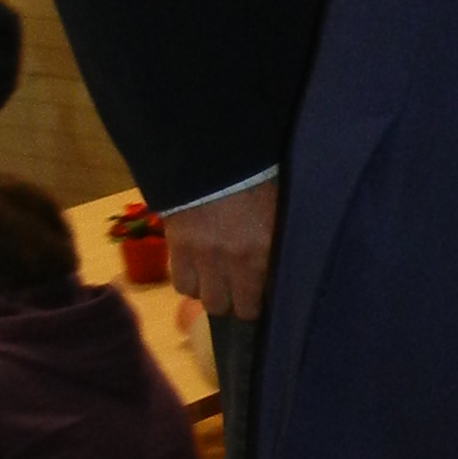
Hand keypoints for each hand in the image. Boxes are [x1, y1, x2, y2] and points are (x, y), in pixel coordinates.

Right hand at [163, 176, 278, 320]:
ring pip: (206, 300)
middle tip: (239, 292)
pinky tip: (197, 270)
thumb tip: (280, 261)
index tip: (262, 296)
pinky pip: (182, 283)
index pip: (264, 297)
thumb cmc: (254, 174)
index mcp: (264, 248)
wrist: (210, 151)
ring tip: (216, 280)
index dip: (261, 301)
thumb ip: (276, 237)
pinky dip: (190, 281)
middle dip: (237, 304)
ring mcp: (204, 256)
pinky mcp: (178, 248)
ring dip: (212, 293)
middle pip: (234, 307)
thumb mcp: (277, 206)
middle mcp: (235, 259)